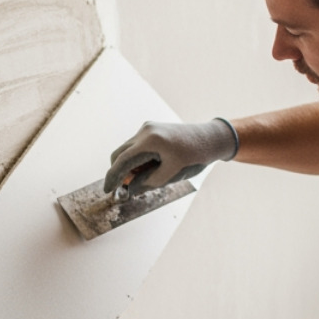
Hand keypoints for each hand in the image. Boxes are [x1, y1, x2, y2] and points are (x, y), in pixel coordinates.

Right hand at [104, 118, 237, 195]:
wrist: (211, 139)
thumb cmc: (194, 157)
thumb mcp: (170, 175)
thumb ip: (146, 183)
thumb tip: (127, 190)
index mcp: (150, 141)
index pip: (122, 160)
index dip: (113, 177)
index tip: (107, 190)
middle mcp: (145, 131)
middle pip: (120, 153)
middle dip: (120, 172)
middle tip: (128, 187)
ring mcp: (148, 128)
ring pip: (127, 150)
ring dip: (130, 166)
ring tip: (149, 175)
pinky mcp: (151, 129)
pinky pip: (136, 146)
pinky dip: (138, 159)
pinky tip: (153, 166)